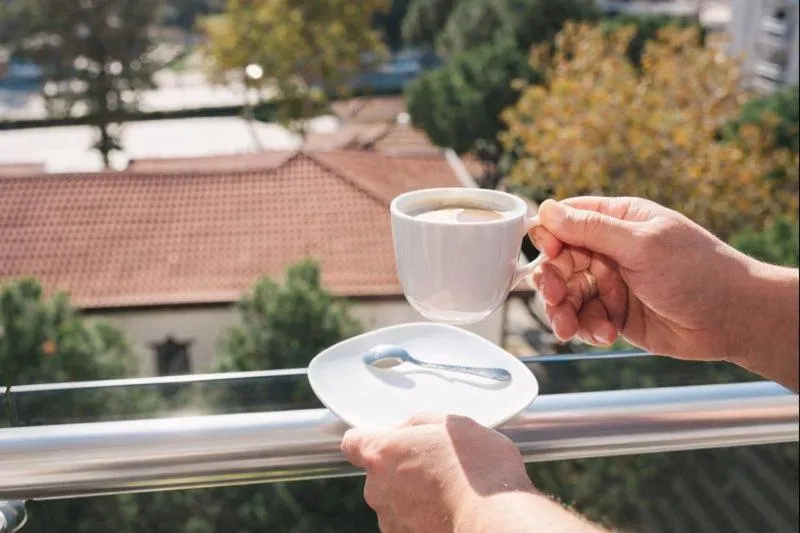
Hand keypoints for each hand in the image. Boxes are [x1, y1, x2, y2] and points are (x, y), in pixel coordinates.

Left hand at [341, 413, 534, 532]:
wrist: (494, 518)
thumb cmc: (476, 469)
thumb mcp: (450, 423)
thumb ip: (416, 423)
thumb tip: (405, 430)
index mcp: (381, 453)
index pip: (351, 442)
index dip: (368, 439)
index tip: (387, 440)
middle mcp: (376, 488)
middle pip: (378, 472)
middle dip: (400, 466)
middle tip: (434, 462)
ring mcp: (389, 519)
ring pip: (394, 498)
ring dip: (413, 492)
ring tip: (447, 488)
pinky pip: (408, 520)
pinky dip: (424, 514)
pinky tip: (449, 507)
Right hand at [529, 196, 755, 361]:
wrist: (733, 319)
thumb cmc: (698, 271)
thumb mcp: (642, 245)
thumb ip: (592, 229)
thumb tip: (547, 209)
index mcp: (618, 221)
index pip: (566, 220)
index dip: (550, 237)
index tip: (550, 255)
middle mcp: (610, 250)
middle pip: (559, 261)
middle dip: (553, 282)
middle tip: (557, 299)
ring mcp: (612, 283)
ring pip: (567, 295)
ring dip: (564, 312)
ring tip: (570, 329)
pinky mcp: (615, 314)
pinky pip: (584, 319)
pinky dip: (587, 329)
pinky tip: (606, 335)